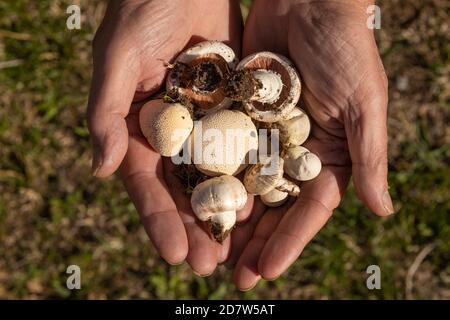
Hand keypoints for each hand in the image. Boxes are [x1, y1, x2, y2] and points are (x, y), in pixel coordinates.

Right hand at [87, 0, 251, 275]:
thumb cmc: (142, 8)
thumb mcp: (118, 57)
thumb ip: (107, 112)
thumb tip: (102, 169)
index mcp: (139, 126)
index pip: (147, 183)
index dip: (159, 219)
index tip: (175, 254)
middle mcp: (173, 131)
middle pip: (184, 188)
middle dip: (196, 225)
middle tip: (211, 264)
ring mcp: (206, 121)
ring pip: (216, 174)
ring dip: (227, 209)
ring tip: (239, 248)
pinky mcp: (235, 106)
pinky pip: (243, 144)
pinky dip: (251, 173)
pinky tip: (264, 201)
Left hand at [233, 0, 393, 289]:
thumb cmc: (345, 46)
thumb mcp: (363, 103)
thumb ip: (369, 156)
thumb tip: (382, 211)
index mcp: (329, 155)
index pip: (308, 209)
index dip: (288, 241)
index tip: (266, 271)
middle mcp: (295, 151)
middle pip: (273, 206)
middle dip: (254, 241)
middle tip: (233, 275)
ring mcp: (264, 135)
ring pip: (244, 185)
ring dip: (229, 216)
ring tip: (210, 248)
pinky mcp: (239, 114)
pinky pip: (223, 151)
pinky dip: (211, 176)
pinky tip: (195, 200)